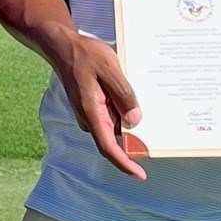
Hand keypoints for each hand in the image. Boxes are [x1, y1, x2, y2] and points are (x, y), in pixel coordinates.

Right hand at [54, 31, 145, 179]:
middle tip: (158, 135)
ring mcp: (90, 112)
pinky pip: (112, 115)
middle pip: (114, 139)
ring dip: (131, 124)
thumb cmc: (84, 54)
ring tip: (149, 111)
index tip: (140, 175)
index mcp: (91, 112)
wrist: (62, 46)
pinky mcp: (93, 106)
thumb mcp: (110, 69)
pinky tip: (134, 99)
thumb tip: (135, 121)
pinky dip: (124, 112)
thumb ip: (123, 95)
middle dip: (135, 142)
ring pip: (115, 126)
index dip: (124, 163)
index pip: (108, 147)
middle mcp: (89, 117)